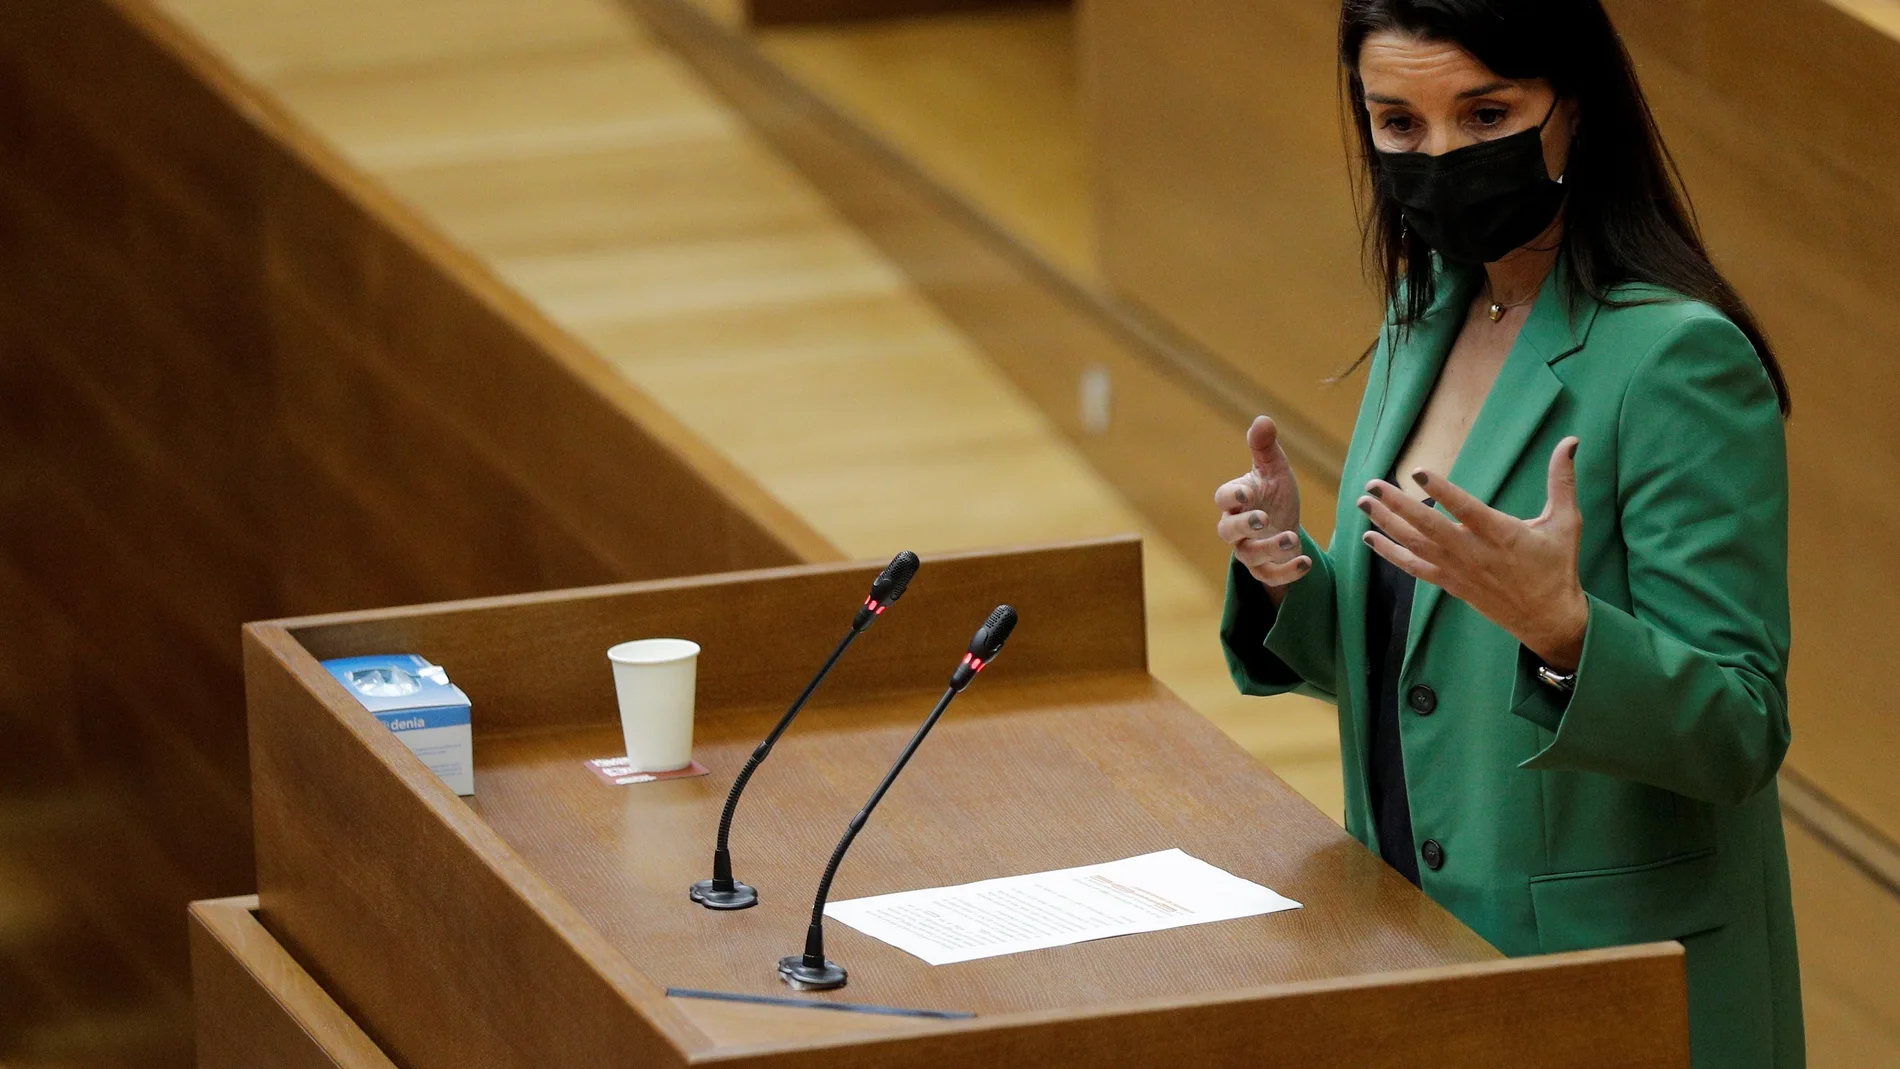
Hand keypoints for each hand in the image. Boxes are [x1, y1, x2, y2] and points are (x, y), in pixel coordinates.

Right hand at [1216, 416, 1308, 597]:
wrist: (1286, 526)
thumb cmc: (1274, 495)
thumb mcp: (1275, 470)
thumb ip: (1266, 448)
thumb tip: (1262, 419)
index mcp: (1236, 500)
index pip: (1223, 497)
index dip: (1232, 495)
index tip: (1247, 492)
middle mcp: (1236, 528)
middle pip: (1227, 530)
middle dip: (1245, 525)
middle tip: (1263, 519)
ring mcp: (1248, 551)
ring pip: (1249, 556)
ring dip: (1270, 548)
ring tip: (1293, 538)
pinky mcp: (1265, 571)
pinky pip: (1269, 578)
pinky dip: (1287, 572)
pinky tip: (1306, 563)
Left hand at [1358, 438, 1589, 670]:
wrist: (1549, 619)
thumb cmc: (1557, 567)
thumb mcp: (1565, 523)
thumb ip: (1562, 481)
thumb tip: (1571, 441)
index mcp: (1502, 534)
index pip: (1465, 509)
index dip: (1441, 490)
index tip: (1417, 472)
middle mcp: (1474, 553)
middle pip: (1428, 526)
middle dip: (1397, 504)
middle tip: (1372, 484)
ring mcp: (1458, 570)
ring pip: (1415, 545)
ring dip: (1386, 523)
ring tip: (1363, 503)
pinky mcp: (1450, 584)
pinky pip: (1414, 568)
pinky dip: (1390, 553)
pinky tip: (1370, 538)